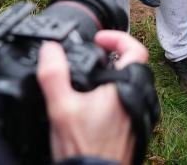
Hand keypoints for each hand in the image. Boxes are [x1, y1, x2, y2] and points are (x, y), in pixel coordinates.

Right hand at [37, 31, 148, 163]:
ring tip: (88, 76)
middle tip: (91, 53)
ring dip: (110, 75)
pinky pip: (124, 101)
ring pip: (128, 84)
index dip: (117, 38)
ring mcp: (135, 113)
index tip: (98, 39)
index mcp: (126, 87)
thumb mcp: (61, 107)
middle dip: (111, 56)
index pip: (136, 49)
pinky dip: (111, 94)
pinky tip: (90, 102)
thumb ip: (54, 74)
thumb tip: (51, 49)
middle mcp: (136, 98)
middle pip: (131, 65)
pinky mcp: (130, 127)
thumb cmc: (84, 148)